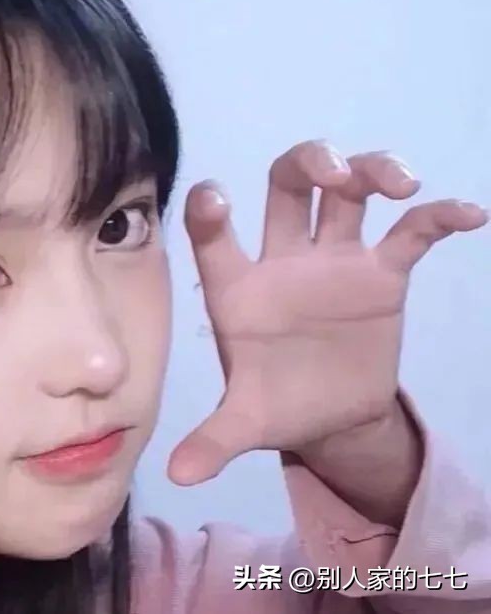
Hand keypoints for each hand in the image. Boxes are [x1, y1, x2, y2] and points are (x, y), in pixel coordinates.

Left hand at [168, 139, 486, 485]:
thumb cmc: (277, 404)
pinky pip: (411, 234)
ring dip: (372, 171)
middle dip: (309, 163)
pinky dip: (437, 218)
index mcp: (238, 287)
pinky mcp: (382, 275)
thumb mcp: (246, 423)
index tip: (217, 198)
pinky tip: (469, 216)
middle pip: (289, 184)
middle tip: (334, 171)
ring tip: (399, 185)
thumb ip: (214, 441)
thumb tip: (178, 476)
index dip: (209, 211)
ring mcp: (335, 261)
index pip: (214, 235)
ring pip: (349, 192)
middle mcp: (283, 260)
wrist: (330, 416)